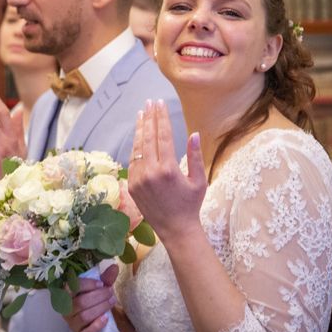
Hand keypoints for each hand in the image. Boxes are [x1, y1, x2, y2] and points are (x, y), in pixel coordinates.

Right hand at [64, 264, 118, 331]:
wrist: (102, 320)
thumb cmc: (96, 300)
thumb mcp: (100, 288)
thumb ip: (106, 278)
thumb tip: (114, 267)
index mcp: (67, 295)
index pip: (71, 287)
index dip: (86, 284)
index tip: (101, 283)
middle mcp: (66, 310)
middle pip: (80, 302)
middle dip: (98, 296)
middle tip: (110, 292)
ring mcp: (72, 324)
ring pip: (84, 316)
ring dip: (100, 307)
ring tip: (112, 301)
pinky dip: (97, 325)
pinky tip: (106, 318)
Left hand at [127, 100, 206, 241]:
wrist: (175, 229)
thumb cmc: (191, 204)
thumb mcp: (199, 180)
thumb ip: (195, 156)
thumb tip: (194, 133)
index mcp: (169, 169)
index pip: (163, 135)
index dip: (161, 117)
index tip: (160, 104)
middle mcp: (151, 172)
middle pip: (148, 138)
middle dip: (148, 118)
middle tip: (149, 103)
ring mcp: (139, 179)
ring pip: (137, 148)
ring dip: (139, 130)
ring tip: (141, 114)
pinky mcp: (132, 185)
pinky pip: (132, 161)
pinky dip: (135, 147)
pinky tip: (138, 137)